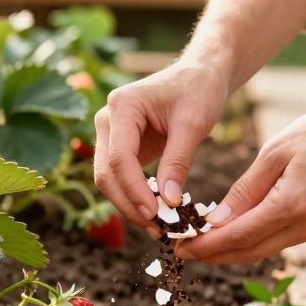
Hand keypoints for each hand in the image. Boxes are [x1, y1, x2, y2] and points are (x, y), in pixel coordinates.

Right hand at [93, 60, 229, 233]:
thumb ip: (178, 162)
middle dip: (129, 204)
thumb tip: (169, 203)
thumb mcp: (193, 124)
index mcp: (123, 106)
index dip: (135, 191)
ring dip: (130, 206)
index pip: (120, 158)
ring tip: (159, 227)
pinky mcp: (121, 146)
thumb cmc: (198, 90)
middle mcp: (108, 119)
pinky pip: (121, 178)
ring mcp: (111, 134)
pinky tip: (157, 214)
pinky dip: (136, 198)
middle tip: (157, 229)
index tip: (156, 215)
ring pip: (109, 179)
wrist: (199, 75)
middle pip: (106, 173)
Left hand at [177, 97, 305, 262]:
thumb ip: (245, 189)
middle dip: (214, 255)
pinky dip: (253, 240)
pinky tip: (234, 231)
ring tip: (202, 243)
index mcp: (293, 204)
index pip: (239, 236)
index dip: (207, 246)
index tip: (180, 248)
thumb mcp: (276, 151)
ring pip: (264, 249)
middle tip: (183, 252)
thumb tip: (216, 221)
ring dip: (232, 250)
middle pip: (250, 252)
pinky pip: (279, 240)